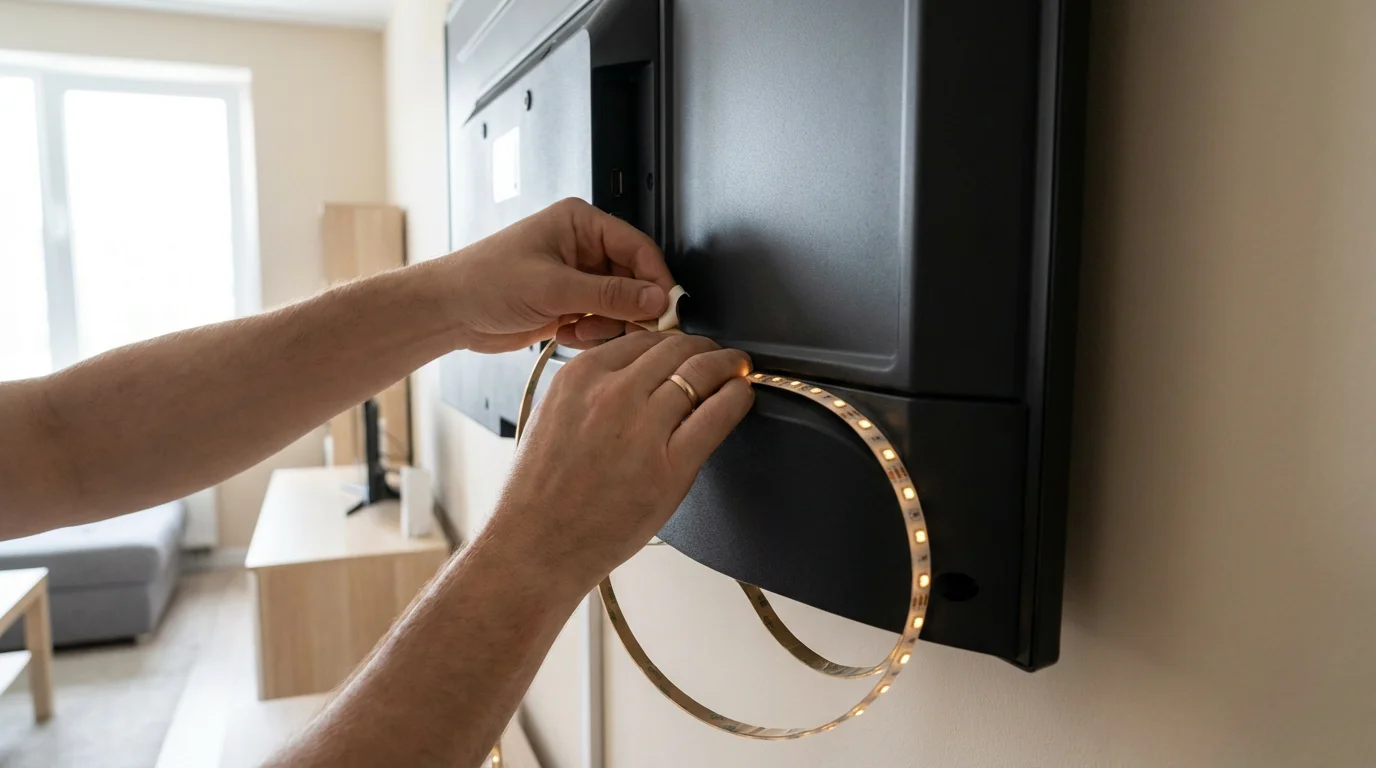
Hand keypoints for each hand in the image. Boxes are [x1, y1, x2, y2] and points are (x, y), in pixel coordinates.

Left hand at [440, 198, 675, 353]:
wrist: (449, 311)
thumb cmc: (485, 281)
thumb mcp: (553, 287)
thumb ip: (610, 295)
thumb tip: (656, 299)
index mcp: (581, 224)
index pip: (638, 248)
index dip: (656, 279)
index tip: (667, 309)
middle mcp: (582, 247)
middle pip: (633, 279)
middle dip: (629, 308)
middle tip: (629, 330)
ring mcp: (577, 277)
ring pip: (620, 305)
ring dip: (606, 324)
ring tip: (579, 330)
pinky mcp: (569, 303)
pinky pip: (601, 321)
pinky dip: (590, 333)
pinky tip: (565, 333)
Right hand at [491, 332, 754, 586]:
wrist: (536, 545)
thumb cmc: (540, 493)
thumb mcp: (553, 416)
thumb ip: (592, 389)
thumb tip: (637, 374)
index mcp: (580, 377)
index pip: (643, 338)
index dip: (672, 341)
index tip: (683, 348)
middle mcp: (612, 394)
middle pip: (676, 348)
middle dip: (704, 347)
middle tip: (718, 356)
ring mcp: (643, 429)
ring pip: (701, 372)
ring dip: (727, 365)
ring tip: (737, 369)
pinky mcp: (671, 466)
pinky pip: (718, 414)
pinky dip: (737, 397)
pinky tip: (741, 396)